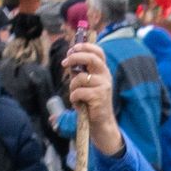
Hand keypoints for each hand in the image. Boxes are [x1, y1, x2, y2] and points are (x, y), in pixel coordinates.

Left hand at [62, 39, 121, 153]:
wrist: (101, 123)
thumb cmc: (91, 103)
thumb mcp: (86, 84)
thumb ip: (80, 72)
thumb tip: (69, 60)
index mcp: (102, 71)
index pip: (98, 52)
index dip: (85, 47)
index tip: (72, 49)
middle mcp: (105, 76)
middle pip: (90, 58)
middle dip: (75, 57)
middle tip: (65, 63)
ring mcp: (103, 86)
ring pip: (80, 78)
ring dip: (72, 86)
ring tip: (75, 95)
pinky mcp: (99, 97)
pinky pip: (78, 92)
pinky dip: (74, 98)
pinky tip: (78, 104)